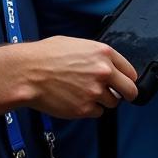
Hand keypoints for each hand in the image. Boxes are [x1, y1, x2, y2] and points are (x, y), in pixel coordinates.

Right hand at [21, 36, 137, 117]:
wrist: (27, 73)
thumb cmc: (46, 56)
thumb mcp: (77, 44)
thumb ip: (96, 56)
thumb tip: (106, 65)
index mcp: (104, 53)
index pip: (130, 71)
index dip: (127, 78)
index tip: (124, 82)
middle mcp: (104, 72)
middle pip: (130, 91)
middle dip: (125, 94)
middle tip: (119, 95)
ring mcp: (95, 92)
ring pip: (112, 103)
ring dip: (103, 101)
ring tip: (85, 94)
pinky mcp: (83, 109)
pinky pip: (96, 113)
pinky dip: (90, 110)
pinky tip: (77, 101)